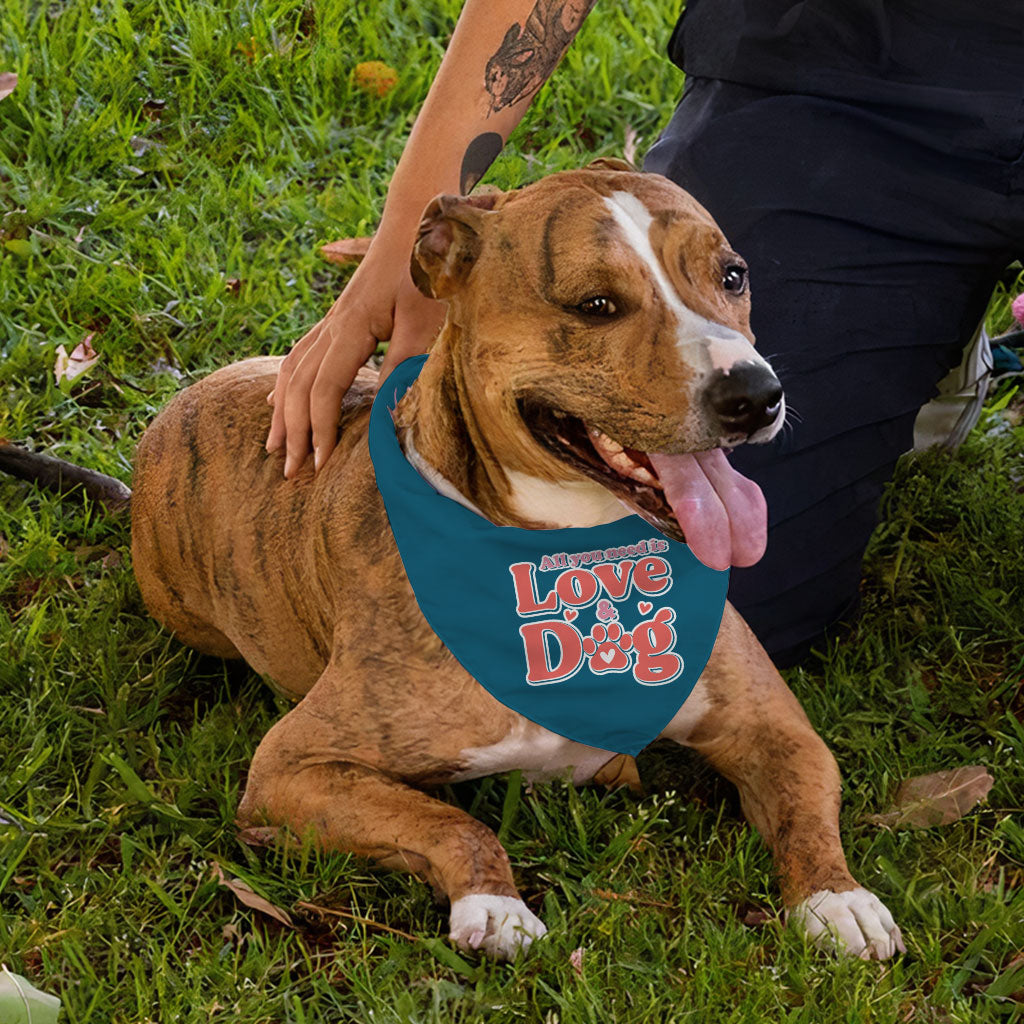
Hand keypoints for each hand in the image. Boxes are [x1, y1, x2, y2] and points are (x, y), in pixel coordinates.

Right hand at [266, 245, 445, 476]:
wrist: (419, 221)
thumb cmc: (428, 269)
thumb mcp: (425, 321)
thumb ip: (405, 366)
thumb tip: (386, 414)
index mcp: (350, 327)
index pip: (324, 389)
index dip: (320, 429)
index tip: (321, 465)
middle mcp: (333, 325)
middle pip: (298, 385)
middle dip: (293, 430)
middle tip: (291, 471)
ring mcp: (332, 320)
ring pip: (292, 370)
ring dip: (283, 411)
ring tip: (275, 446)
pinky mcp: (340, 318)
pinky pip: (300, 355)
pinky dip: (286, 384)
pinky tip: (278, 399)